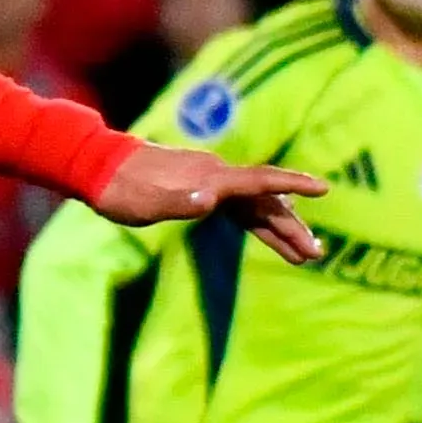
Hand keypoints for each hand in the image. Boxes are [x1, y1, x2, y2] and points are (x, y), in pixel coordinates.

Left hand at [91, 142, 325, 263]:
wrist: (98, 167)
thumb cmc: (119, 189)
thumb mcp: (143, 202)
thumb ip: (177, 202)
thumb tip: (210, 201)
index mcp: (210, 177)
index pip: (260, 180)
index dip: (292, 184)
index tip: (323, 188)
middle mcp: (217, 176)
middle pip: (265, 200)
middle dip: (291, 227)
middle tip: (315, 255)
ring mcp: (210, 182)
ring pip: (255, 205)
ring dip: (279, 229)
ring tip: (305, 255)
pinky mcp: (202, 189)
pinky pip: (240, 207)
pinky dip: (258, 223)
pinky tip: (271, 237)